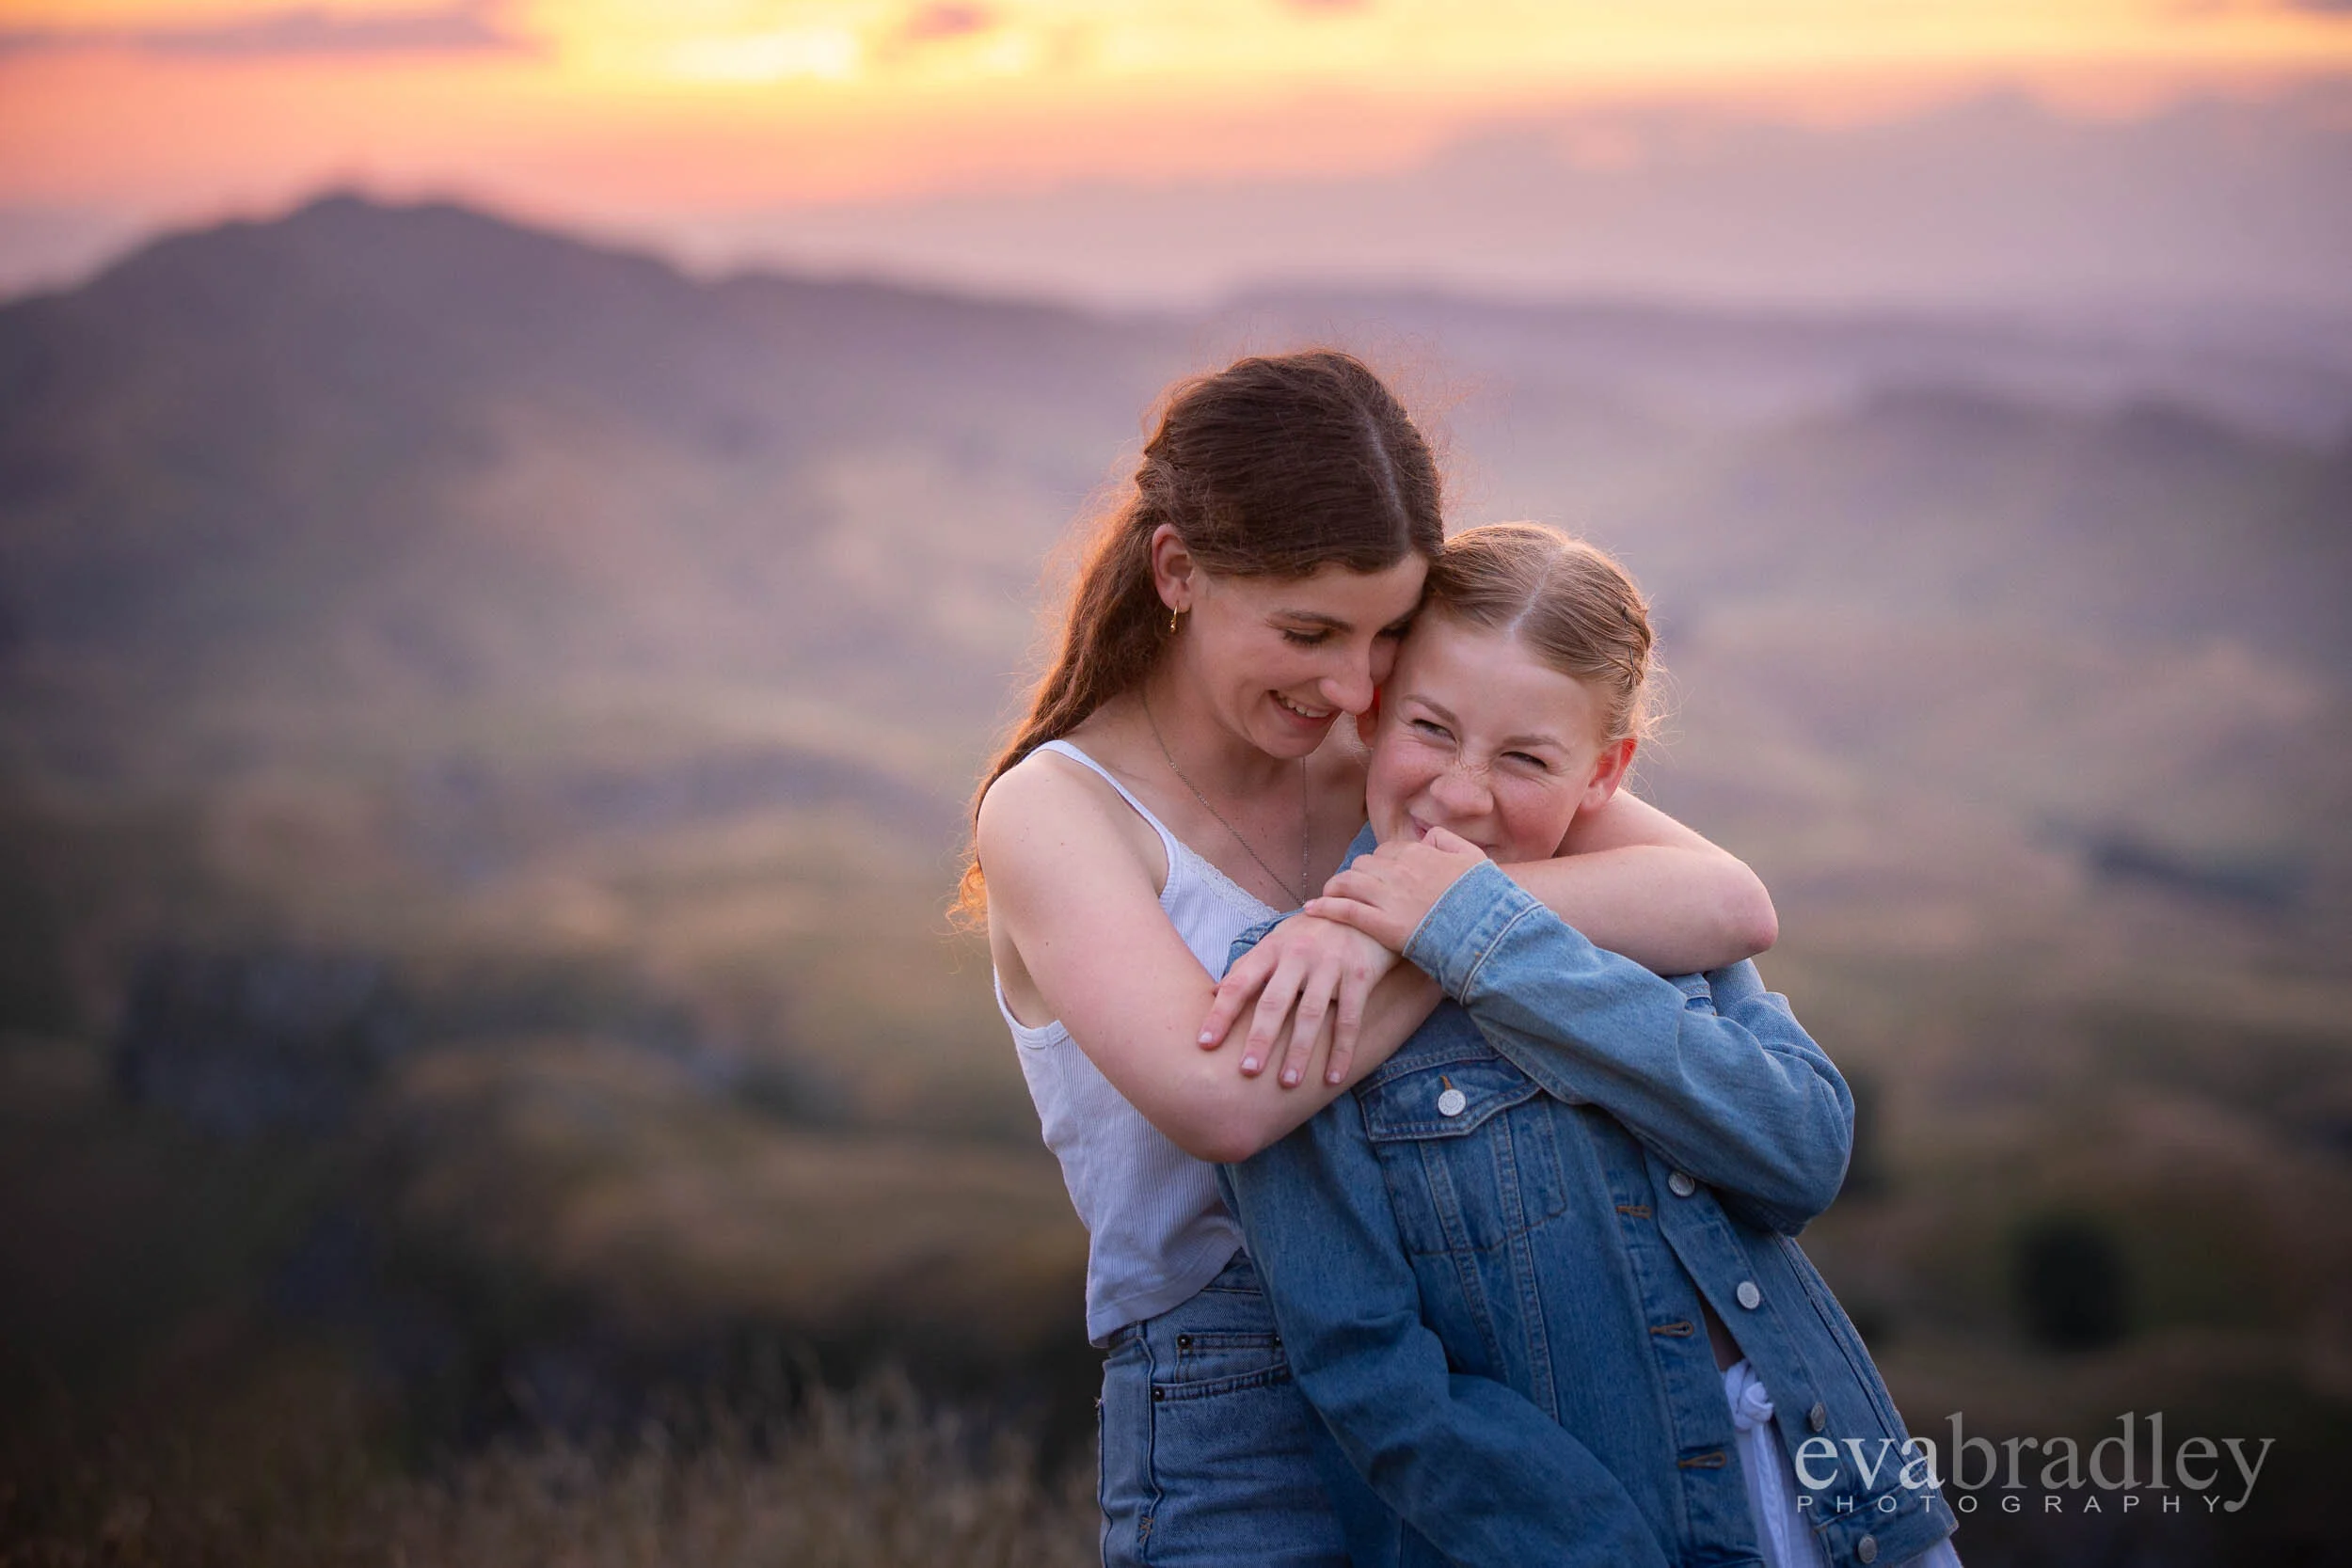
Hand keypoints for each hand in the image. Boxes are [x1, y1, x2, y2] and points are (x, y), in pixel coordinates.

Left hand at [1197, 914, 1403, 1087]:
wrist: (1365, 907)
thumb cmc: (1312, 931)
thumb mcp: (1277, 940)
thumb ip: (1248, 966)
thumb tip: (1212, 993)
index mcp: (1271, 949)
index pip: (1239, 983)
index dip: (1221, 1013)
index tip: (1204, 1043)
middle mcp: (1297, 955)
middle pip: (1274, 1001)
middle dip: (1259, 1038)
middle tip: (1246, 1072)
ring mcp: (1330, 964)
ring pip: (1311, 1013)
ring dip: (1299, 1051)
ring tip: (1287, 1083)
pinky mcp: (1360, 974)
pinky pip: (1350, 1018)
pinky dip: (1342, 1050)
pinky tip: (1333, 1078)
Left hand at [1303, 826, 1487, 952]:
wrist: (1488, 931)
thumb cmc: (1484, 898)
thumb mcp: (1473, 858)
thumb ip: (1448, 839)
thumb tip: (1427, 836)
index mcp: (1418, 853)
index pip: (1386, 851)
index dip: (1379, 864)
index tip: (1377, 875)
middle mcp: (1399, 871)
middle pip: (1363, 865)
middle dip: (1356, 875)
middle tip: (1352, 888)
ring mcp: (1389, 897)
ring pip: (1348, 883)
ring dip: (1335, 888)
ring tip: (1329, 896)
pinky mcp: (1382, 924)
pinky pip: (1345, 910)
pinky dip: (1325, 907)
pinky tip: (1312, 909)